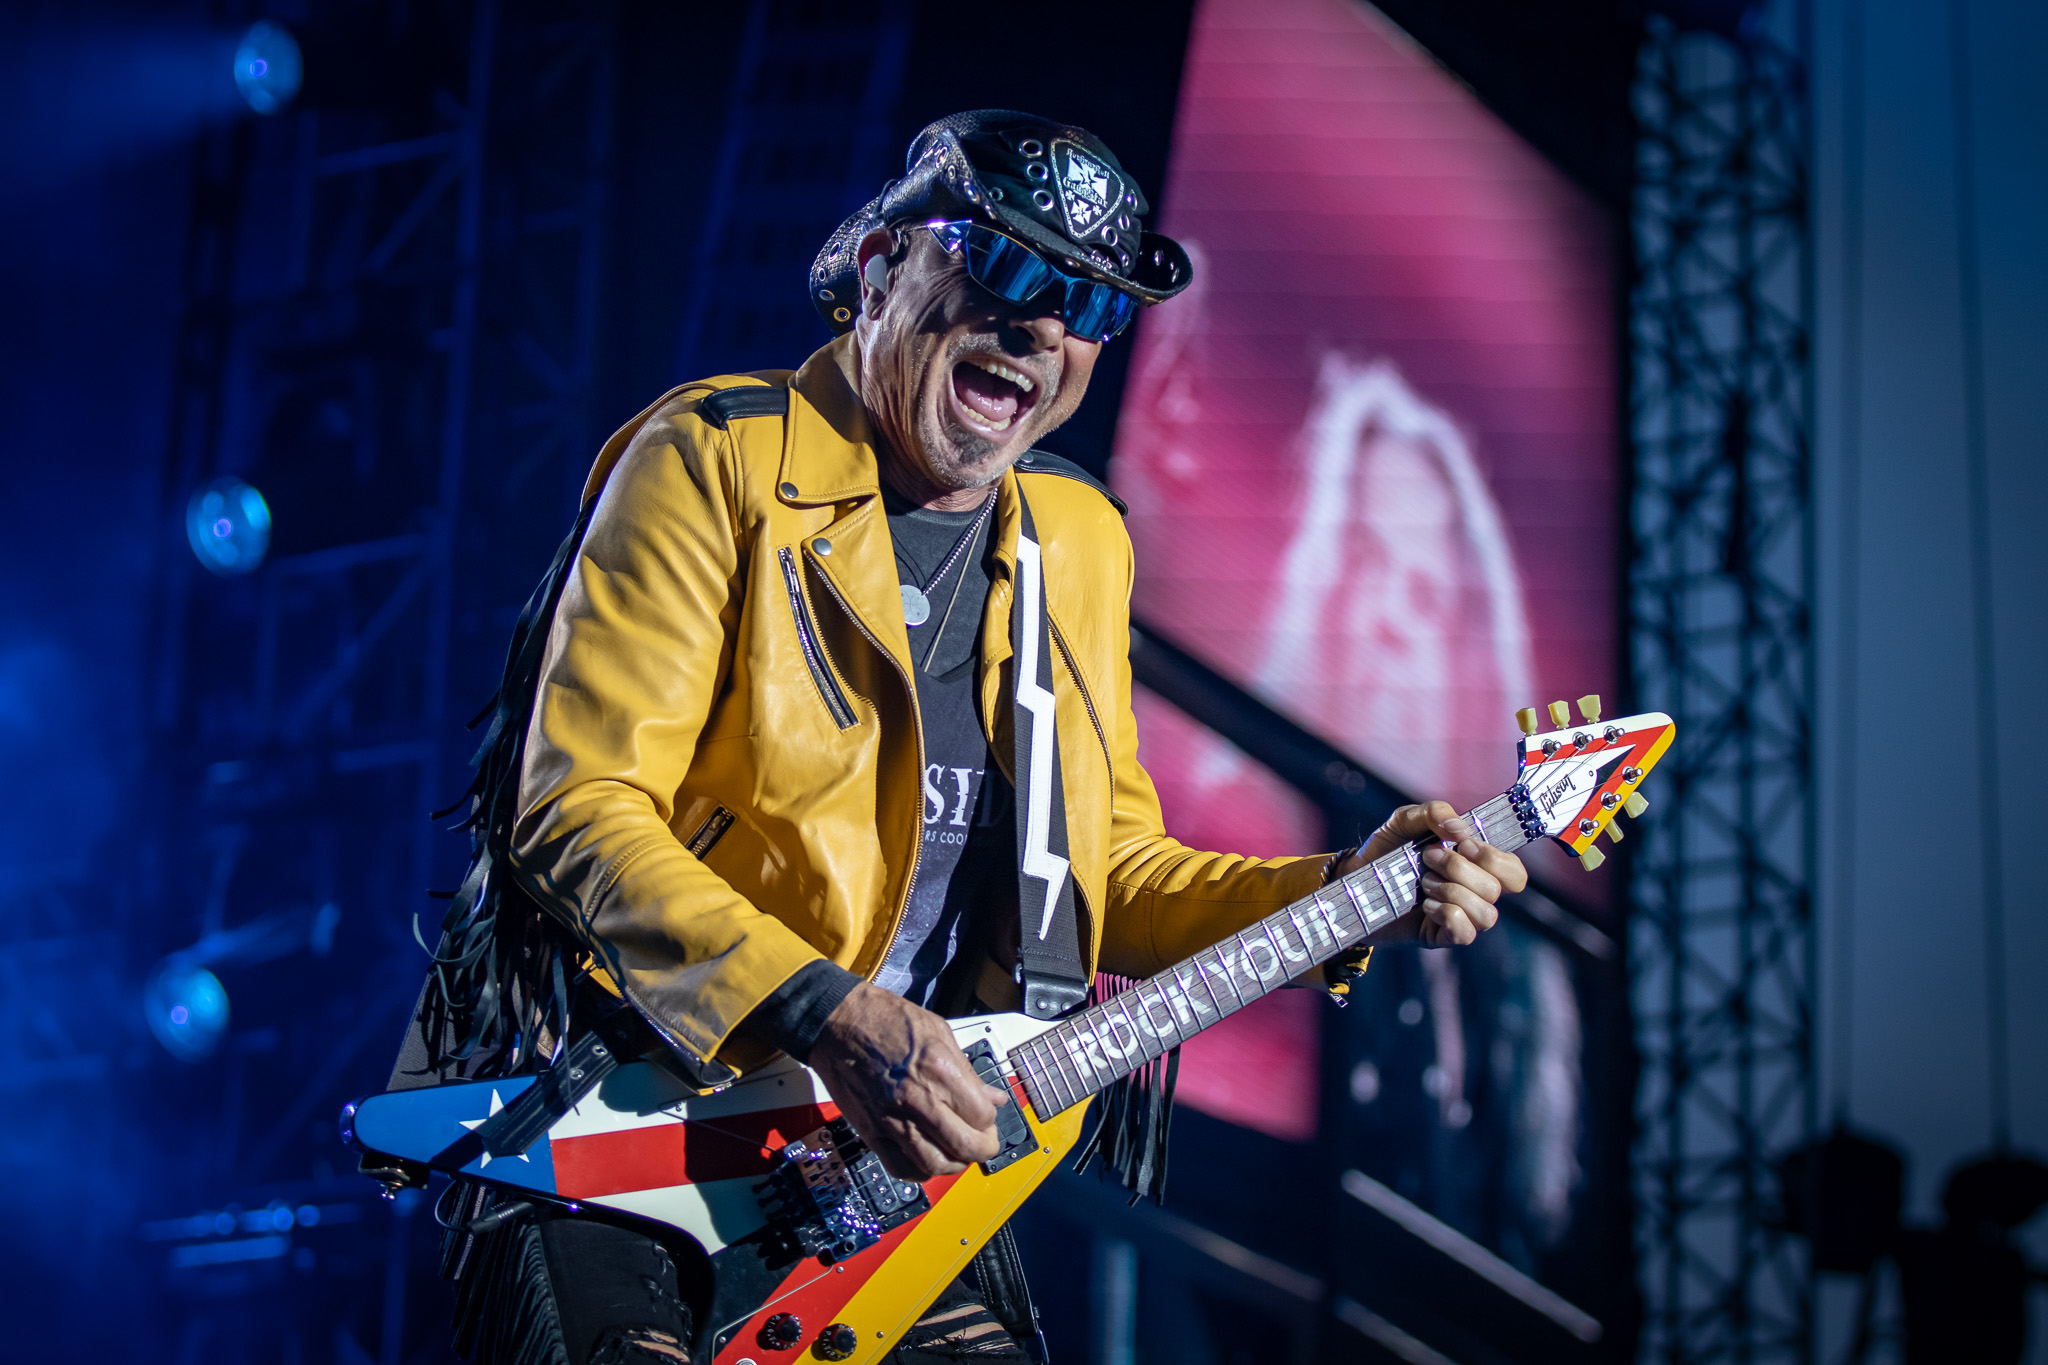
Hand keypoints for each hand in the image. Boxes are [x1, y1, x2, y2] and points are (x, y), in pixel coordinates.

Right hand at [807, 981, 1009, 1179]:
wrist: (837, 1024)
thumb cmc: (884, 1019)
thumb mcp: (938, 1031)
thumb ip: (967, 1070)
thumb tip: (991, 1096)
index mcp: (939, 1070)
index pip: (982, 1116)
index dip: (990, 1118)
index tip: (987, 1114)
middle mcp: (918, 1100)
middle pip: (965, 1146)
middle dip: (983, 1149)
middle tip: (983, 1141)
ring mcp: (893, 1119)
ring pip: (936, 1164)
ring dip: (955, 1164)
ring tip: (957, 1151)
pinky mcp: (872, 1131)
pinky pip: (900, 1168)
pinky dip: (919, 1171)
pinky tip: (927, 1158)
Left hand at [1337, 800, 1526, 946]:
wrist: (1352, 880)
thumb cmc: (1385, 850)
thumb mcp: (1405, 820)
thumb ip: (1434, 813)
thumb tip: (1460, 829)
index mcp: (1475, 865)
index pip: (1513, 870)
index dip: (1495, 857)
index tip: (1462, 844)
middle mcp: (1475, 892)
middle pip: (1501, 888)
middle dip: (1464, 869)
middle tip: (1429, 858)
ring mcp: (1462, 917)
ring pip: (1487, 913)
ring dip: (1452, 892)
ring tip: (1424, 883)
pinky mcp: (1442, 937)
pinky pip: (1466, 933)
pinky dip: (1447, 915)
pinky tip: (1425, 904)